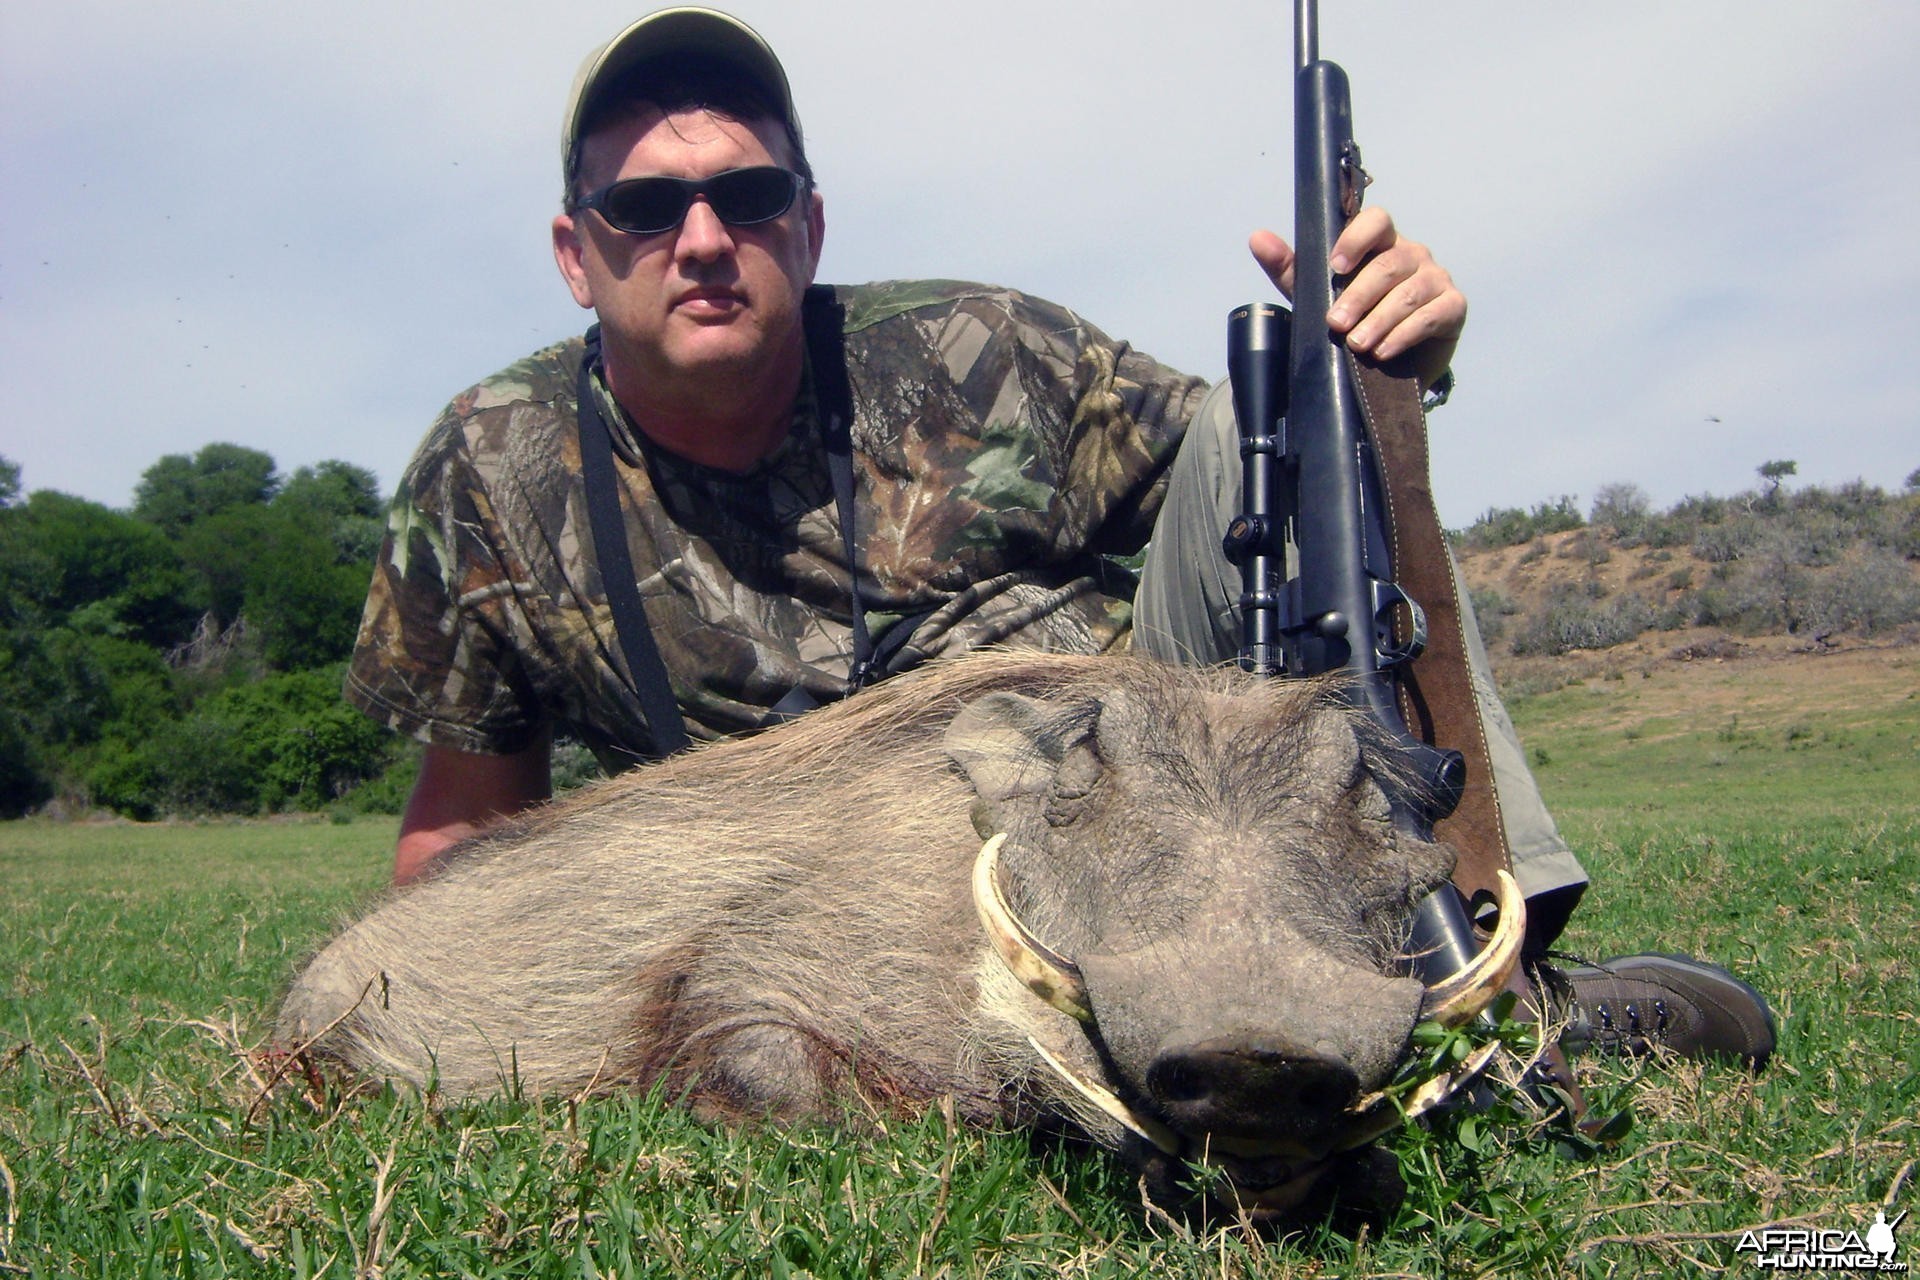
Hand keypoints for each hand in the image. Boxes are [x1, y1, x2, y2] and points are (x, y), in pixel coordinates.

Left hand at [1249, 206, 1465, 388]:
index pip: (1377, 220)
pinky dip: (1406, 333)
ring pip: (1410, 291)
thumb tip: (1257, 238)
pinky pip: (1433, 314)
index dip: (1357, 238)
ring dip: (1381, 319)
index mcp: (1382, 243)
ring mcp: (1436, 278)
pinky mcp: (1453, 307)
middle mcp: (1413, 254)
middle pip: (1389, 263)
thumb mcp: (1317, 296)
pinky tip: (1384, 351)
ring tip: (1359, 345)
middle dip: (1360, 296)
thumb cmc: (1355, 320)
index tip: (1335, 266)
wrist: (1391, 366)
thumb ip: (1291, 268)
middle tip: (1337, 325)